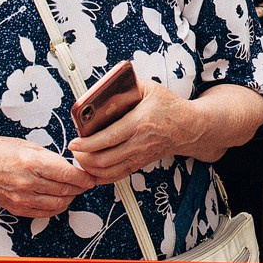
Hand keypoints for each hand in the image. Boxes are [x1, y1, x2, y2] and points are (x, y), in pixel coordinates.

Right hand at [0, 137, 92, 217]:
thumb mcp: (24, 144)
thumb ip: (47, 155)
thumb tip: (67, 163)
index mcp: (31, 162)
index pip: (68, 174)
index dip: (84, 177)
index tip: (91, 176)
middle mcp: (28, 182)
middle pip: (66, 189)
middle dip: (80, 186)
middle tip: (85, 181)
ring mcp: (23, 198)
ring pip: (59, 203)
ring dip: (70, 197)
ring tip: (73, 189)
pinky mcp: (18, 208)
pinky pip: (46, 212)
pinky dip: (57, 207)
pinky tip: (59, 199)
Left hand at [69, 82, 206, 184]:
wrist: (189, 128)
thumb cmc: (169, 107)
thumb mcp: (150, 89)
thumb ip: (128, 85)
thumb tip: (105, 85)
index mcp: (139, 122)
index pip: (109, 138)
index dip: (88, 144)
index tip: (74, 142)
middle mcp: (139, 143)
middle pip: (105, 159)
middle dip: (84, 158)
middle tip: (74, 150)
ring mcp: (139, 156)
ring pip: (109, 171)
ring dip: (90, 168)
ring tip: (80, 158)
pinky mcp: (139, 163)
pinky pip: (117, 176)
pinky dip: (102, 177)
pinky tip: (92, 170)